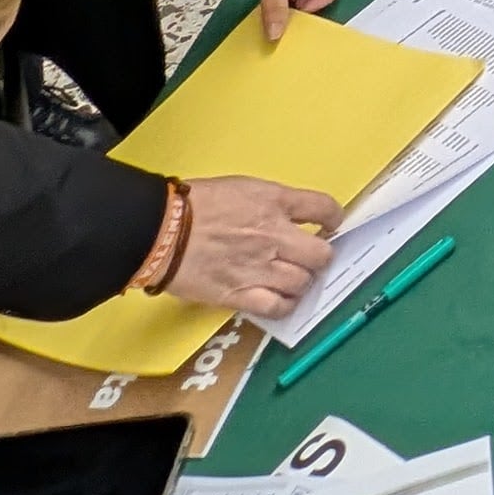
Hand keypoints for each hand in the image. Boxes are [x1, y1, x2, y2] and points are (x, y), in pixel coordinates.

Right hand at [166, 177, 341, 321]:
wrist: (160, 231)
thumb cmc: (194, 204)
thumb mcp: (240, 188)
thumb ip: (269, 203)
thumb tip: (286, 216)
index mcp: (274, 202)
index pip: (324, 208)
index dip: (333, 218)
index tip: (329, 225)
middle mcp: (274, 236)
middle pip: (321, 254)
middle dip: (320, 256)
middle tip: (309, 257)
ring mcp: (260, 268)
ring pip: (303, 282)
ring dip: (301, 282)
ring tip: (291, 279)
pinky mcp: (241, 295)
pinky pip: (279, 307)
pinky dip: (285, 305)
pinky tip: (280, 299)